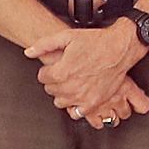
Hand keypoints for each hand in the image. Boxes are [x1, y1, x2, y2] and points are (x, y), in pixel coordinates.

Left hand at [27, 24, 148, 123]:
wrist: (120, 48)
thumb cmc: (96, 41)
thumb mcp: (67, 36)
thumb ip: (44, 45)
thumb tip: (29, 52)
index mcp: (62, 71)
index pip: (42, 77)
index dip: (47, 70)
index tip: (55, 66)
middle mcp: (70, 87)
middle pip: (50, 89)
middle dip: (54, 81)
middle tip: (64, 72)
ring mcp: (82, 97)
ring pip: (60, 102)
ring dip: (62, 93)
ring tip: (71, 83)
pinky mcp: (93, 103)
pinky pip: (76, 113)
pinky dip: (74, 106)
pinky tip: (77, 95)